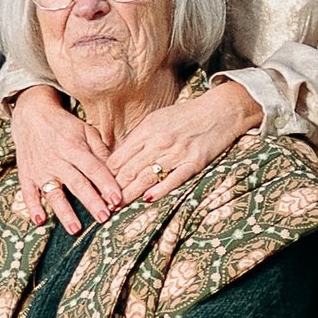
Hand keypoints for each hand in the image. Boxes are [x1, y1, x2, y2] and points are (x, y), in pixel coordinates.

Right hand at [10, 79, 123, 233]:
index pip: (93, 168)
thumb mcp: (85, 130)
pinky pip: (28, 192)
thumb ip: (100, 151)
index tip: (117, 199)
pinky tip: (40, 220)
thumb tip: (116, 172)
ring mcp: (40, 169)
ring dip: (65, 211)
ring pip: (54, 193)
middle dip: (91, 201)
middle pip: (77, 183)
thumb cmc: (64, 125)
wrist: (31, 114)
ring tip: (75, 228)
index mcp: (74, 147)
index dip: (106, 184)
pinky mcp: (26, 174)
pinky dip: (33, 206)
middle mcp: (57, 159)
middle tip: (104, 218)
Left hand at [110, 74, 262, 203]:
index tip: (97, 187)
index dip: (106, 174)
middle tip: (101, 203)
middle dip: (113, 188)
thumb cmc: (186, 116)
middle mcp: (159, 141)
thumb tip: (119, 159)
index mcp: (147, 129)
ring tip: (117, 206)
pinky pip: (174, 178)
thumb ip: (140, 139)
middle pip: (130, 169)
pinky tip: (149, 198)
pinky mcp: (194, 162)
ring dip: (130, 193)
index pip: (121, 156)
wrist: (220, 111)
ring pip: (147, 176)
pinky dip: (161, 189)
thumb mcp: (158, 120)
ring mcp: (177, 152)